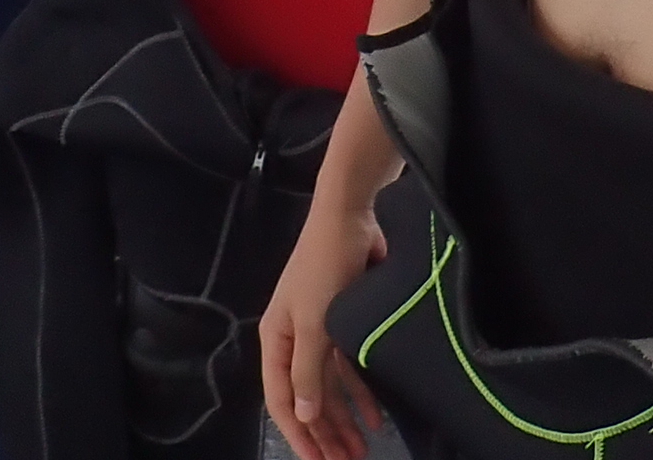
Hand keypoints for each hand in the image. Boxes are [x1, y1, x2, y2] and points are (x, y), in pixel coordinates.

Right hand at [261, 198, 387, 459]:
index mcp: (277, 338)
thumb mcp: (314, 321)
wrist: (349, 217)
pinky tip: (376, 417)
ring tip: (362, 451)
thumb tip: (305, 416)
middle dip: (325, 433)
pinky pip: (350, 370)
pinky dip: (361, 394)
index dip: (299, 434)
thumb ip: (309, 371)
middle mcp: (295, 340)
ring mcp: (320, 333)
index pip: (282, 398)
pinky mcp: (345, 324)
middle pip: (308, 398)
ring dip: (344, 420)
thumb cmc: (324, 267)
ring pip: (330, 388)